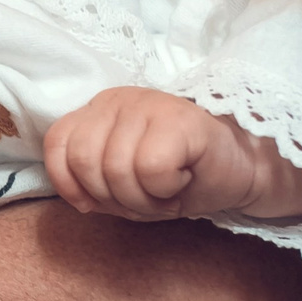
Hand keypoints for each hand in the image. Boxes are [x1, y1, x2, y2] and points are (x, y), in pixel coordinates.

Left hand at [44, 88, 301, 223]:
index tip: (102, 202)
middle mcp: (118, 99)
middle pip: (83, 162)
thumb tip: (77, 197)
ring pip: (115, 170)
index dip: (72, 186)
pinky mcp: (179, 119)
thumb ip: (91, 181)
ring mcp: (148, 104)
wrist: (243, 168)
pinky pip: (149, 169)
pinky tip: (183, 180)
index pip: (58, 146)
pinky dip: (165, 190)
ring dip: (143, 198)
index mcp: (99, 109)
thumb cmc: (181, 176)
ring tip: (167, 189)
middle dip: (113, 197)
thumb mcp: (124, 182)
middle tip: (147, 196)